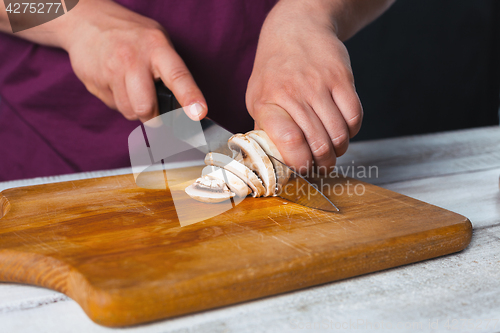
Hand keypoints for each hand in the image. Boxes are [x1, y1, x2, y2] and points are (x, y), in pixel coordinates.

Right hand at [60, 0, 206, 121]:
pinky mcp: (94, 82)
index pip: (177, 75)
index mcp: (157, 47)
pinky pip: (113, 107)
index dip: (190, 97)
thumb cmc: (130, 35)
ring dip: (135, 109)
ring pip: (129, 112)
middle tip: (154, 109)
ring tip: (132, 88)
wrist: (85, 21)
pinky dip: (119, 102)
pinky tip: (116, 83)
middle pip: (146, 107)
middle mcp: (133, 59)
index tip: (199, 113)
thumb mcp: (157, 42)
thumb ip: (172, 72)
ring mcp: (111, 71)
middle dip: (153, 117)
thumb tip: (189, 108)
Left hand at [246, 0, 362, 171]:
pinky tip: (343, 130)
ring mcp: (320, 85)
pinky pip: (355, 117)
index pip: (288, 139)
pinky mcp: (342, 79)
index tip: (302, 170)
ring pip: (339, 134)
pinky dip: (352, 132)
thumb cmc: (274, 71)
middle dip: (323, 164)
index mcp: (268, 102)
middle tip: (322, 168)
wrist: (296, 29)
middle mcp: (294, 93)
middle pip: (318, 143)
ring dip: (339, 150)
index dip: (299, 162)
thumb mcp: (258, 98)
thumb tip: (273, 162)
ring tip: (333, 151)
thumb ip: (266, 129)